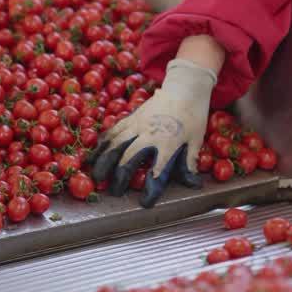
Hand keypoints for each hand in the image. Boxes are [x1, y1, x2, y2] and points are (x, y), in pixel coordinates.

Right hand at [88, 59, 216, 207]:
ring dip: (104, 161)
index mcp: (168, 142)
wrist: (184, 87)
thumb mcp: (196, 139)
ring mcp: (137, 124)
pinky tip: (95, 153)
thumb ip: (190, 161)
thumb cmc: (193, 115)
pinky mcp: (131, 117)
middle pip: (129, 158)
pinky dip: (103, 143)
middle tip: (114, 192)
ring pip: (115, 144)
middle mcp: (149, 134)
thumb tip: (193, 184)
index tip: (145, 203)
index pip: (158, 170)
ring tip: (96, 175)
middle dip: (119, 177)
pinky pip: (113, 130)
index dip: (151, 189)